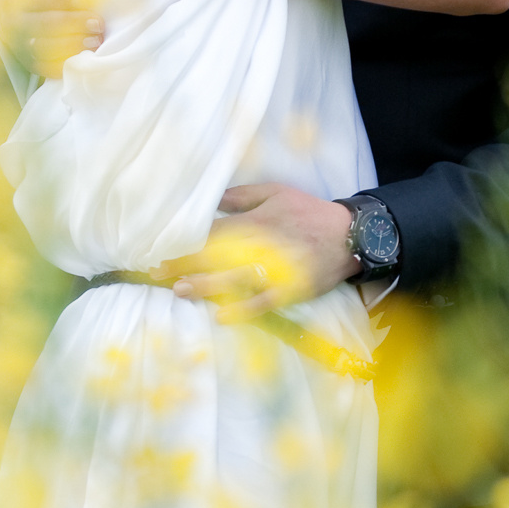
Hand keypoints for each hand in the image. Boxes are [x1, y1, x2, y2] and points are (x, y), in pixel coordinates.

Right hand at [0, 0, 100, 79]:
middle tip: (98, 23)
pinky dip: (66, 64)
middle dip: (75, 24)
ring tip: (96, 41)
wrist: (5, 16)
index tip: (85, 0)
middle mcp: (14, 23)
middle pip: (46, 26)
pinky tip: (83, 57)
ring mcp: (20, 45)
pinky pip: (47, 67)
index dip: (64, 0)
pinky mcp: (29, 62)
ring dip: (74, 46)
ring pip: (47, 49)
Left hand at [165, 183, 358, 322]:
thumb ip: (241, 196)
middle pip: (217, 258)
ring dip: (206, 286)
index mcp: (255, 222)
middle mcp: (262, 247)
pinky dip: (242, 309)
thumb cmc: (308, 211)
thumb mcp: (275, 192)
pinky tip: (221, 315)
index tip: (160, 251)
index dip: (185, 243)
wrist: (351, 234)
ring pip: (235, 280)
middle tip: (157, 274)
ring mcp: (277, 270)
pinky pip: (263, 302)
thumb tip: (211, 200)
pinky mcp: (291, 290)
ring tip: (180, 291)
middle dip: (186, 265)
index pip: (212, 234)